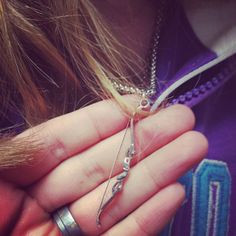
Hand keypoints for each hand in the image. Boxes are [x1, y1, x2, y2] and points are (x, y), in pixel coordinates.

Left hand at [0, 101, 207, 234]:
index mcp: (17, 179)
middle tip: (182, 119)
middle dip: (144, 141)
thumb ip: (17, 154)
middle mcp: (47, 202)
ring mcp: (67, 233)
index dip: (103, 119)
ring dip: (158, 173)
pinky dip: (149, 218)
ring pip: (119, 199)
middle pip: (103, 166)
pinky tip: (174, 191)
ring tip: (191, 148)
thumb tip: (53, 136)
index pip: (66, 140)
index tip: (139, 104)